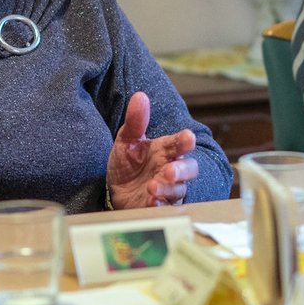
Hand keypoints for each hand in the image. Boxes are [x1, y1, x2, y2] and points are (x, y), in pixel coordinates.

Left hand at [106, 91, 199, 208]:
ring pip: (177, 190)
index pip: (179, 143)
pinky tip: (151, 202)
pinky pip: (166, 208)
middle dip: (181, 170)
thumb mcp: (127, 140)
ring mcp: (167, 190)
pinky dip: (160, 206)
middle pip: (188, 169)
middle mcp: (170, 169)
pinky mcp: (160, 207)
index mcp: (165, 150)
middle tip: (170, 170)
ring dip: (167, 189)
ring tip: (152, 187)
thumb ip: (135, 121)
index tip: (188, 138)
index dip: (185, 141)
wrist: (115, 190)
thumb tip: (140, 96)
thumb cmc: (128, 163)